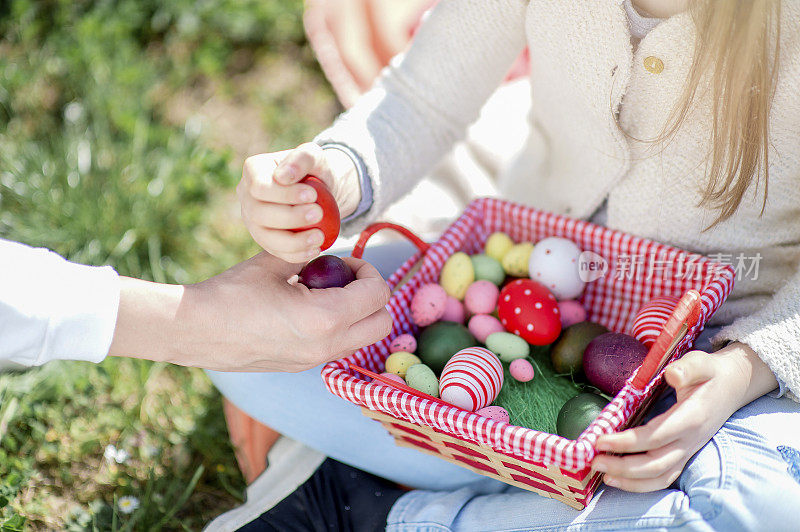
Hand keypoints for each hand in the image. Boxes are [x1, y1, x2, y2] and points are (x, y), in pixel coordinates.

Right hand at [110, 253, 391, 371]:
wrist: (194, 330)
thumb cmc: (231, 292)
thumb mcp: (275, 263)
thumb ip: (310, 253)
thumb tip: (330, 249)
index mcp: (325, 319)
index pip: (377, 295)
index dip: (368, 271)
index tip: (346, 260)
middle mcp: (327, 346)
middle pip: (381, 324)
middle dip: (372, 296)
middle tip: (345, 277)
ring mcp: (314, 361)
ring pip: (363, 339)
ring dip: (357, 314)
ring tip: (326, 291)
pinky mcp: (301, 367)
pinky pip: (339, 347)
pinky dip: (338, 327)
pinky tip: (308, 308)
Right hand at [238, 143, 360, 262]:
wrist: (319, 192)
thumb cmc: (315, 170)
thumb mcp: (314, 156)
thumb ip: (302, 158)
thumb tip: (282, 177)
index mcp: (253, 171)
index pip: (260, 187)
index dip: (284, 194)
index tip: (313, 195)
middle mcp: (246, 196)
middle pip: (259, 213)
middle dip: (290, 217)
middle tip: (318, 214)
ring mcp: (253, 221)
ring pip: (265, 237)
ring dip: (293, 241)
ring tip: (319, 237)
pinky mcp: (265, 240)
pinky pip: (276, 252)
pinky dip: (295, 254)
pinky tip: (315, 250)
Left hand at [591, 344, 777, 491]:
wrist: (732, 386)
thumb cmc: (709, 373)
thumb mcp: (700, 362)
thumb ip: (687, 368)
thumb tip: (672, 375)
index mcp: (691, 417)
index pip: (656, 436)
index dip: (627, 442)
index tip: (601, 440)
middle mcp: (690, 439)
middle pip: (656, 463)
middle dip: (623, 466)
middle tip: (594, 461)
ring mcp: (688, 450)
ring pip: (660, 475)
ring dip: (630, 480)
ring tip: (603, 474)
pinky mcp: (684, 455)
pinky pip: (664, 477)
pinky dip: (642, 484)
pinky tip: (619, 479)